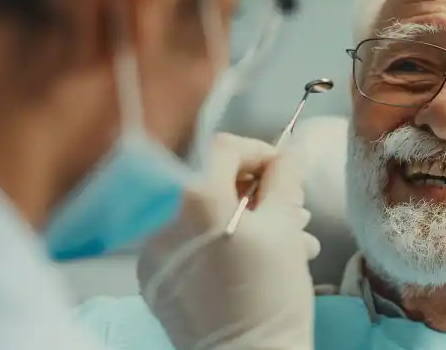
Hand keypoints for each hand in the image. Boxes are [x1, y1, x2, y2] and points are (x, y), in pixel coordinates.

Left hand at [137, 134, 318, 349]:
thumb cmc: (272, 296)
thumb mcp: (286, 229)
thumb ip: (285, 179)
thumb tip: (290, 149)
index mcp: (198, 201)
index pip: (224, 148)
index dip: (258, 151)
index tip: (282, 168)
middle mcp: (165, 220)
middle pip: (212, 183)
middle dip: (257, 192)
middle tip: (292, 212)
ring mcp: (154, 253)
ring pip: (203, 217)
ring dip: (243, 221)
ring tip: (283, 244)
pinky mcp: (153, 279)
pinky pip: (189, 246)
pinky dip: (218, 246)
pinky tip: (250, 264)